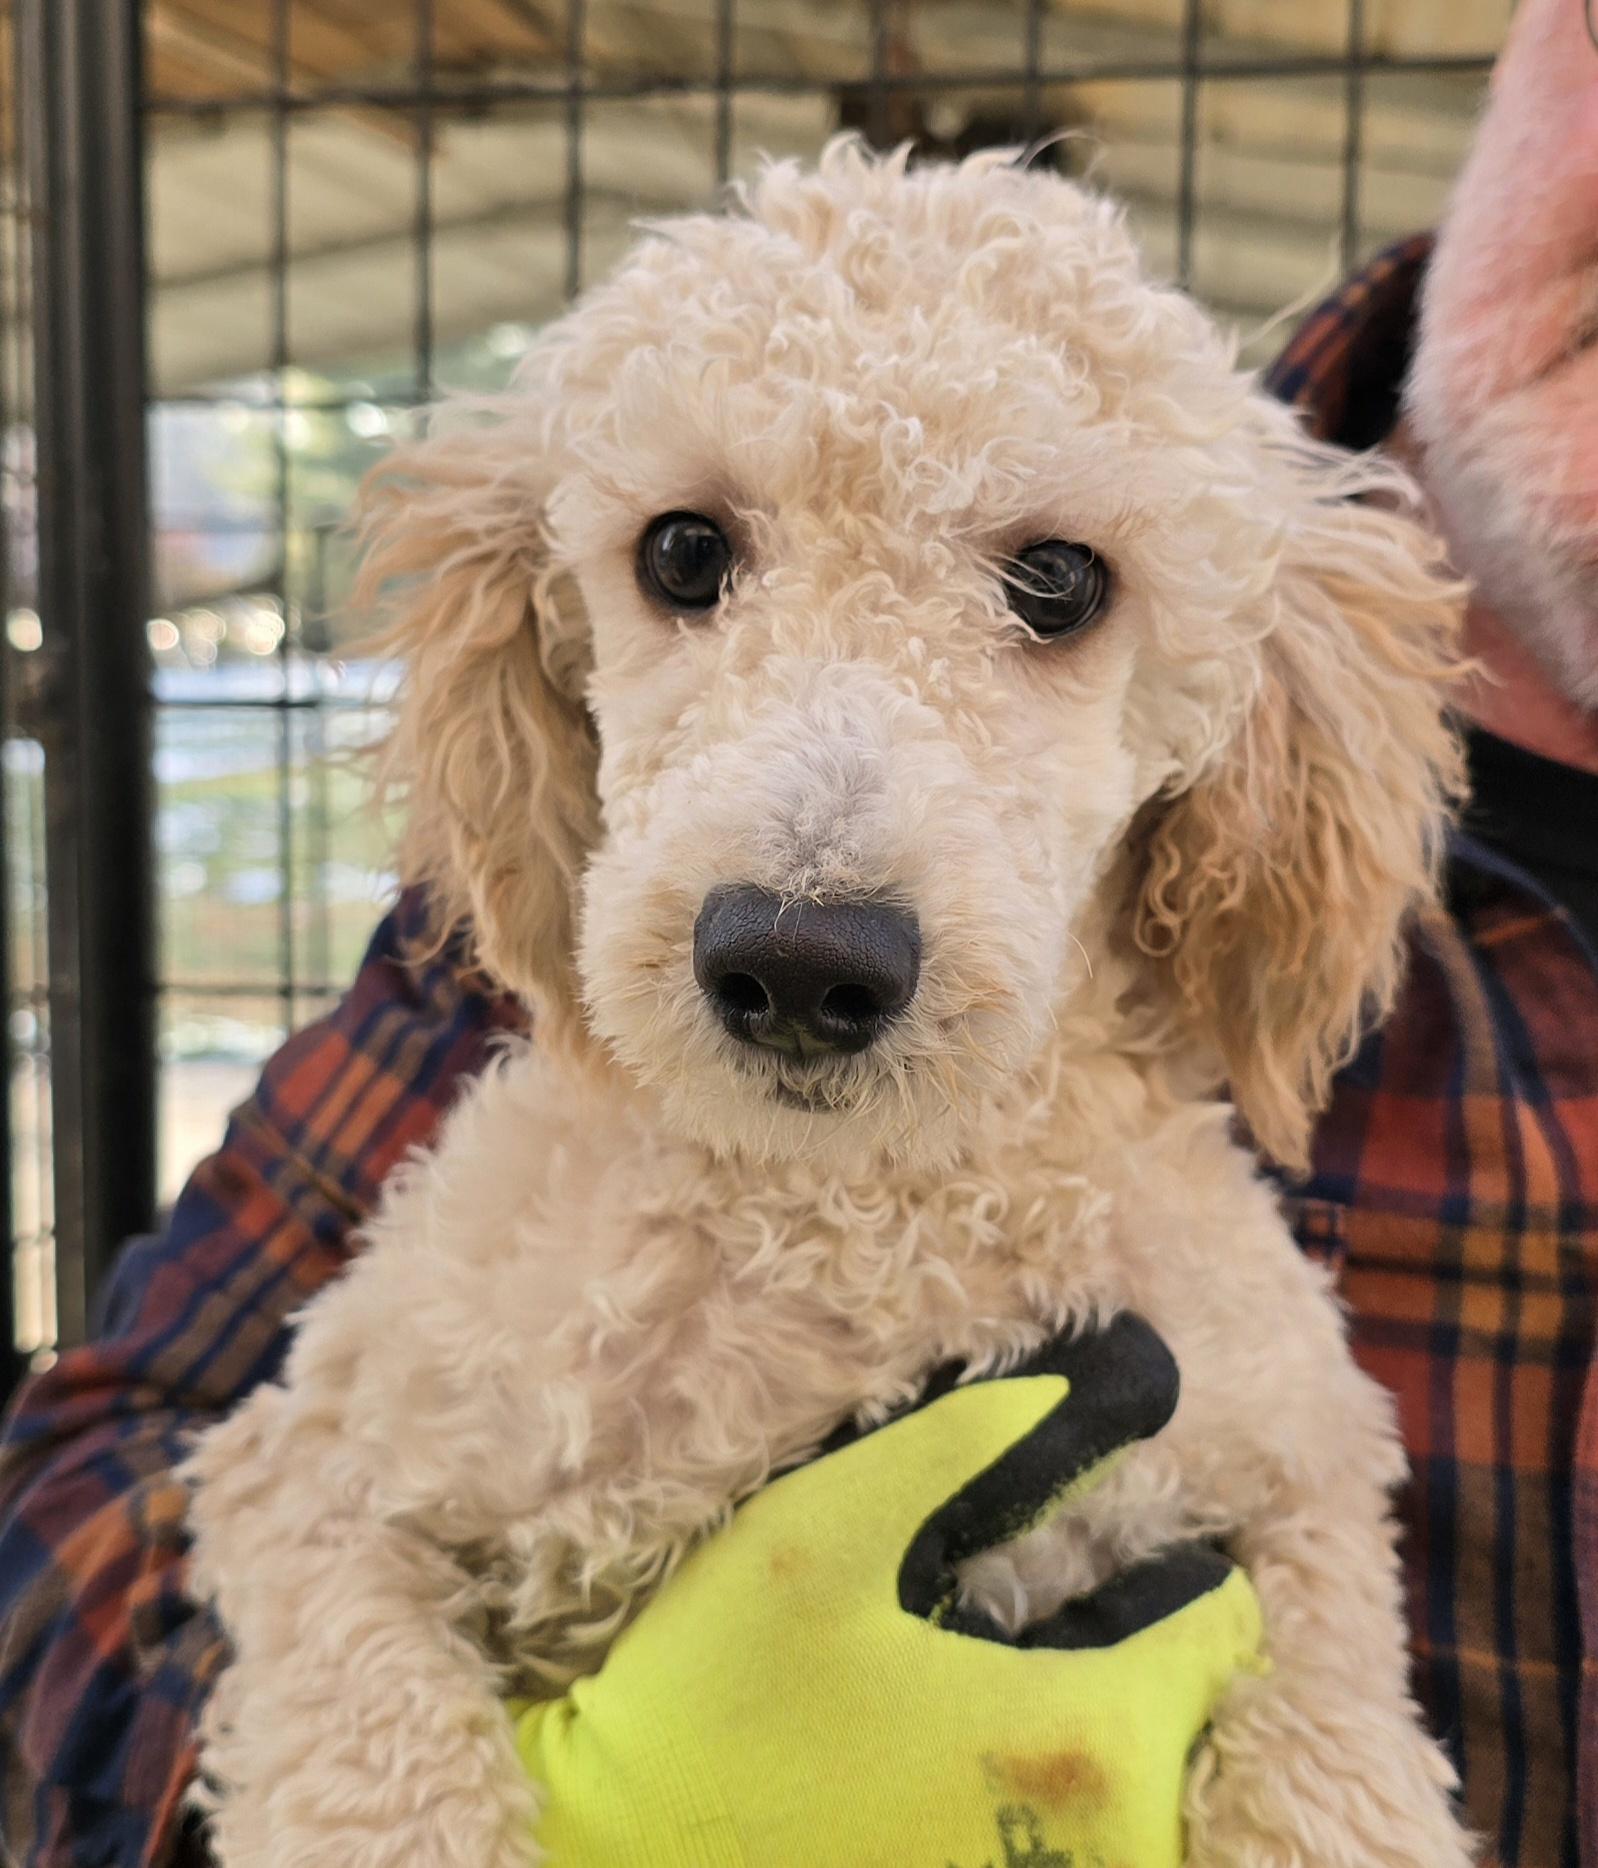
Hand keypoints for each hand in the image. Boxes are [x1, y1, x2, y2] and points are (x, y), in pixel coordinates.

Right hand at [514, 1313, 1263, 1866]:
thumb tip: (1104, 1377)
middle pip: (1193, 1716)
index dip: (1171, 1569)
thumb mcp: (823, 1535)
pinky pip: (1087, 1852)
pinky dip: (1058, 1806)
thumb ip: (966, 1445)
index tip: (1106, 1551)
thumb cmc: (717, 1704)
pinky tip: (961, 1776)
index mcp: (1083, 1741)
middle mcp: (1107, 1855)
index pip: (1224, 1632)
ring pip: (1146, 1796)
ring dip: (1099, 1733)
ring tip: (997, 1692)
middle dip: (1135, 1652)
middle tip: (1036, 1618)